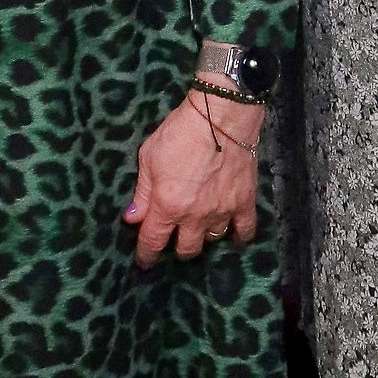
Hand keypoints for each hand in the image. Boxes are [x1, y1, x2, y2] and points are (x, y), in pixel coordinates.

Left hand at [123, 83, 261, 266]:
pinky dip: (239, 236)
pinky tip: (233, 235)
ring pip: (212, 240)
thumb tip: (132, 218)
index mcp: (168, 206)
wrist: (221, 115)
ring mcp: (222, 211)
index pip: (154, 242)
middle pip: (186, 249)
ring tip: (199, 229)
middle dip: (177, 248)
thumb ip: (141, 192)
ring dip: (203, 237)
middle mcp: (195, 216)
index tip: (144, 262)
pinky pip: (245, 230)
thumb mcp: (149, 157)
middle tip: (174, 239)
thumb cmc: (180, 132)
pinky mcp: (245, 202)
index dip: (146, 255)